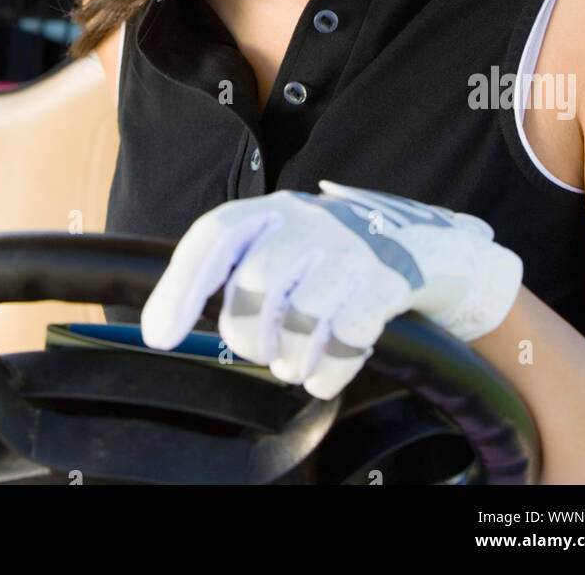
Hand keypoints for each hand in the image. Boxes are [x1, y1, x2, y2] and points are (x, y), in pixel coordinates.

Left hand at [140, 182, 522, 399]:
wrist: (424, 248)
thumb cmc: (331, 259)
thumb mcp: (283, 248)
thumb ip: (234, 273)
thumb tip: (162, 326)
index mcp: (272, 212)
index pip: (215, 236)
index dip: (181, 285)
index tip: (159, 336)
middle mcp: (309, 221)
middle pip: (253, 287)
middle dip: (249, 336)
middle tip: (262, 351)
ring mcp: (352, 248)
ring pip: (300, 319)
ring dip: (290, 359)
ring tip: (295, 362)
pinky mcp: (389, 281)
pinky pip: (345, 342)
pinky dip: (327, 372)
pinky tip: (324, 373)